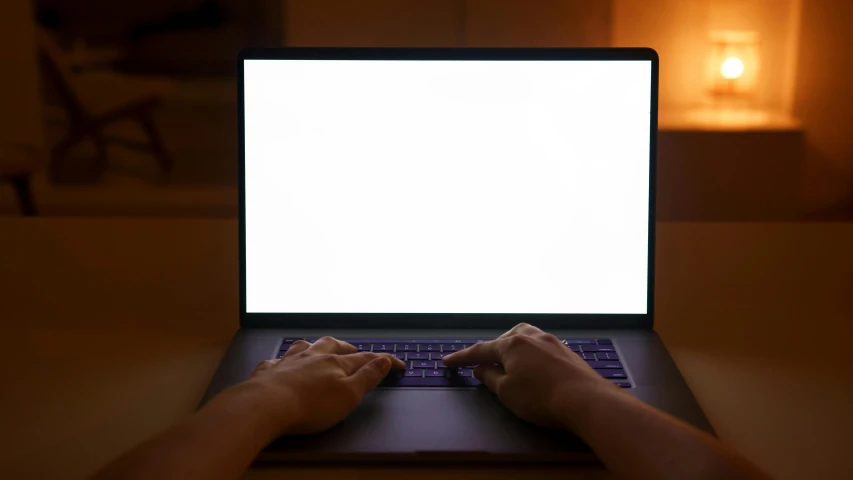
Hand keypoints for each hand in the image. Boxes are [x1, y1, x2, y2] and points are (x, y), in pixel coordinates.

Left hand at [245, 337, 405, 435]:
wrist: (266, 406)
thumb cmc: (309, 405)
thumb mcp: (349, 395)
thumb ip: (367, 377)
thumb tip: (384, 361)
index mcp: (335, 363)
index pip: (365, 359)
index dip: (383, 361)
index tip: (397, 363)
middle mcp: (313, 357)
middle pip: (334, 346)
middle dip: (347, 348)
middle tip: (355, 351)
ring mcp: (289, 362)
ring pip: (305, 347)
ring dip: (315, 347)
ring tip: (320, 348)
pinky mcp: (268, 372)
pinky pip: (277, 360)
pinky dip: (283, 360)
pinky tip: (282, 363)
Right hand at [442, 323, 618, 428]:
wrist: (585, 399)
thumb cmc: (541, 397)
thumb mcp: (506, 392)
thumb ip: (490, 377)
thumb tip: (480, 369)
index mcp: (511, 344)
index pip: (480, 351)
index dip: (462, 358)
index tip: (447, 362)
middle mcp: (530, 336)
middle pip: (504, 339)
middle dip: (492, 350)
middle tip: (483, 365)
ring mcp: (550, 341)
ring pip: (525, 338)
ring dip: (513, 348)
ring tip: (509, 364)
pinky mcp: (566, 351)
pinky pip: (540, 347)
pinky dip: (530, 354)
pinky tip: (534, 368)